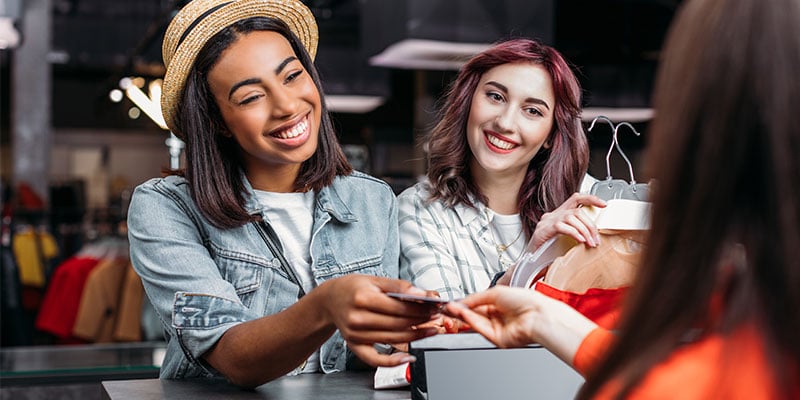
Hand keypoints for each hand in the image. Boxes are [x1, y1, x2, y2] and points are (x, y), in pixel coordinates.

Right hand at [320, 275, 439, 366]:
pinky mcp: (355, 346)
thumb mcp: (375, 280)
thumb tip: (423, 293)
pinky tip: (409, 357)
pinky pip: (375, 359)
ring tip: (430, 329)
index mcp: (363, 298)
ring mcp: (356, 334)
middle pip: (398, 324)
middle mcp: (358, 318)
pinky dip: (393, 362)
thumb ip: (400, 286)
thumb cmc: (353, 288)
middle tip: (436, 316)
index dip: (421, 307)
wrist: (330, 300)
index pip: (399, 307)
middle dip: (421, 320)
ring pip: (393, 339)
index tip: (435, 306)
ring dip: (415, 336)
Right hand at [444, 286, 544, 347]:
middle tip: (449, 306)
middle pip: (475, 314)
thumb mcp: (497, 292)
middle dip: (462, 309)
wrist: (537, 315)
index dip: (466, 303)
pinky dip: (470, 321)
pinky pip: (481, 329)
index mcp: (502, 304)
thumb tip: (463, 301)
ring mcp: (499, 328)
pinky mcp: (498, 339)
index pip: (479, 304)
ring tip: (453, 309)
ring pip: (476, 322)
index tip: (455, 301)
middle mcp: (500, 316)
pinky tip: (463, 314)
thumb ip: (477, 297)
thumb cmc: (526, 301)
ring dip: (463, 315)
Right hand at [531, 193, 605, 249]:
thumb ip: (577, 233)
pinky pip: (562, 227)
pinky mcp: (544, 229)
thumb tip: (595, 236)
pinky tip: (580, 241)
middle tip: (596, 239)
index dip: (591, 198)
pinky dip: (574, 233)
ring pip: (572, 217)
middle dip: (590, 225)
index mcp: (560, 214)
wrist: (530, 260)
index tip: (604, 204)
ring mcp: (548, 221)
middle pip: (578, 211)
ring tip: (590, 243)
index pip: (576, 199)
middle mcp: (554, 214)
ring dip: (585, 231)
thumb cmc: (547, 251)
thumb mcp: (565, 238)